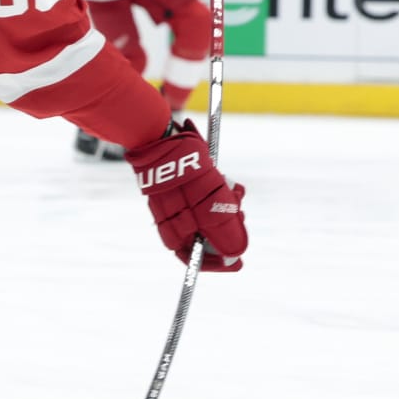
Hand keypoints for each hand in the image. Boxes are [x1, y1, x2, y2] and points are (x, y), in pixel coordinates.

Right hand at [126, 120, 246, 270]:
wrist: (158, 136)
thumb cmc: (184, 169)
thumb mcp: (211, 200)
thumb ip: (223, 228)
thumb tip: (235, 253)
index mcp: (173, 231)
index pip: (195, 258)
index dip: (218, 262)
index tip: (237, 262)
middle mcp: (170, 221)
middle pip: (203, 238)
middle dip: (227, 228)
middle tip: (240, 214)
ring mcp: (171, 204)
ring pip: (204, 217)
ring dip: (225, 208)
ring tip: (234, 192)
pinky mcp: (176, 189)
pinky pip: (199, 199)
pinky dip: (215, 194)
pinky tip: (224, 182)